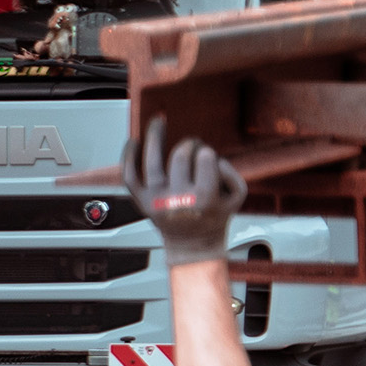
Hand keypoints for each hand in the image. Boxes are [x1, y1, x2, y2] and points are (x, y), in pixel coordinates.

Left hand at [123, 119, 247, 267]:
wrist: (193, 244)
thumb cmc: (215, 217)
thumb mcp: (237, 197)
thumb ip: (231, 173)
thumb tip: (210, 157)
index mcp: (204, 199)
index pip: (206, 158)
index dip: (208, 153)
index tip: (208, 157)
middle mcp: (178, 200)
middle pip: (182, 156)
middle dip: (189, 145)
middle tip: (193, 146)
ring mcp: (157, 200)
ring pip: (153, 160)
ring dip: (155, 135)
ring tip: (158, 121)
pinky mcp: (142, 202)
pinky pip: (130, 176)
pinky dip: (128, 157)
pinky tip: (133, 140)